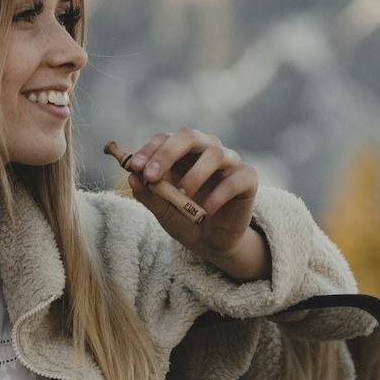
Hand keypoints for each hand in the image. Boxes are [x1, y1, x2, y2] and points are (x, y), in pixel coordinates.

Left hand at [127, 128, 269, 280]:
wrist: (212, 242)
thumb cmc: (185, 218)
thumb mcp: (162, 210)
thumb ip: (148, 194)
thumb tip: (132, 177)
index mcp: (182, 152)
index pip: (165, 138)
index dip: (149, 149)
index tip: (135, 167)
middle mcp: (206, 149)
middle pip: (189, 136)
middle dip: (167, 153)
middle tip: (152, 175)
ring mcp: (229, 161)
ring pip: (214, 153)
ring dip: (193, 175)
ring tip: (182, 196)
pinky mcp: (247, 179)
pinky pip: (234, 180)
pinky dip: (218, 195)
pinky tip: (206, 212)